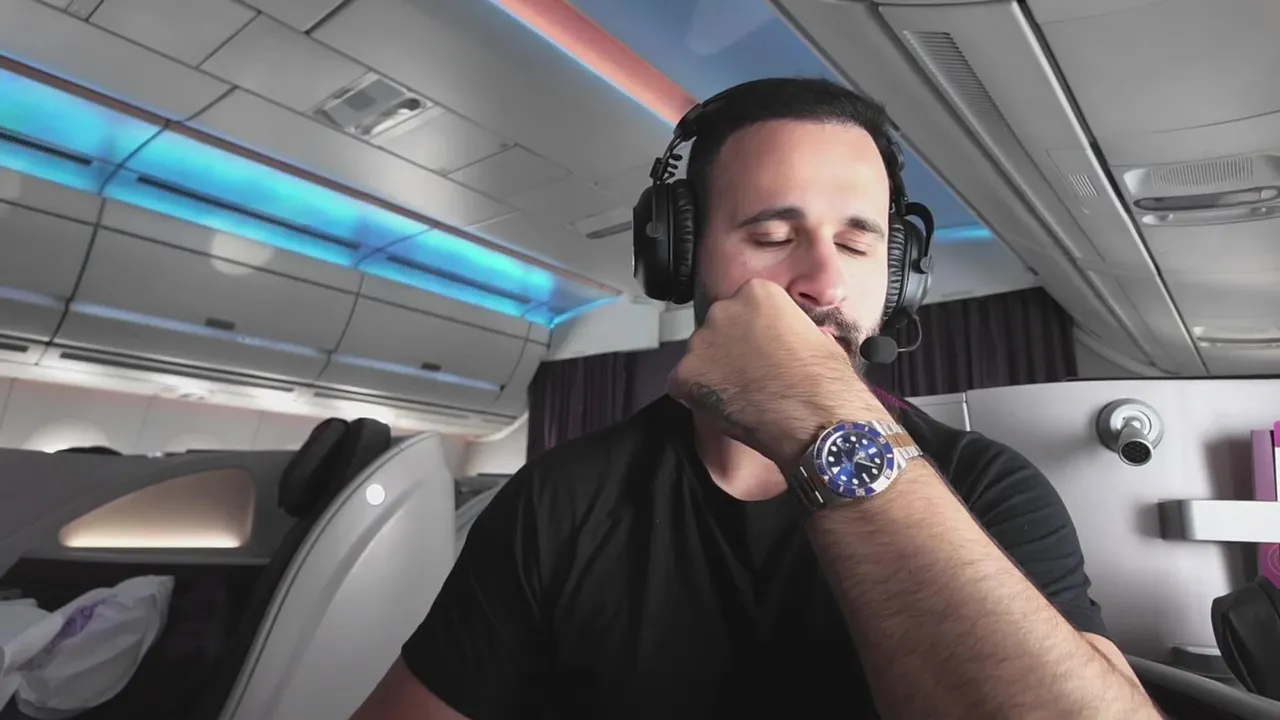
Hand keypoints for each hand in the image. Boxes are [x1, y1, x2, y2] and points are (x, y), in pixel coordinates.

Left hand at [667, 279, 881, 467]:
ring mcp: (700, 342)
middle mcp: (723, 309)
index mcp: (757, 292)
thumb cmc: (826, 380)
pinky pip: (682, 386)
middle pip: (717, 329)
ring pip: (699, 357)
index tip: (763, 352)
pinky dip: (697, 398)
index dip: (752, 335)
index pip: (743, 308)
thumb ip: (790, 330)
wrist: (815, 417)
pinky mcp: (685, 374)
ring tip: (740, 397)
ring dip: (713, 374)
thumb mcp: (816, 337)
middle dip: (728, 351)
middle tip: (749, 376)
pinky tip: (724, 409)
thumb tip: (790, 339)